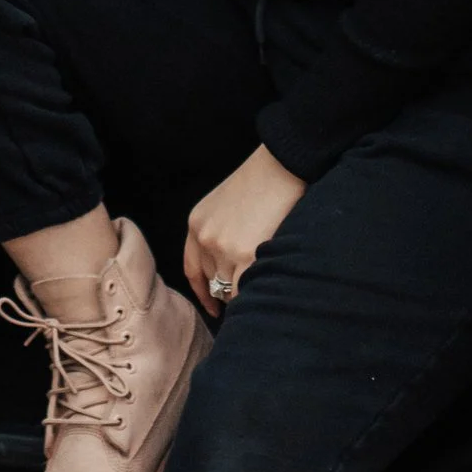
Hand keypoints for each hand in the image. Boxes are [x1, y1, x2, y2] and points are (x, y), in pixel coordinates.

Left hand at [183, 142, 304, 313]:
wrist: (279, 165)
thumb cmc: (262, 181)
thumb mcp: (224, 204)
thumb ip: (220, 232)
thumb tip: (232, 264)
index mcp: (196, 225)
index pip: (192, 270)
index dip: (203, 293)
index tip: (213, 306)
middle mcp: (204, 239)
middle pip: (213, 283)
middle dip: (229, 294)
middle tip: (248, 301)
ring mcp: (223, 248)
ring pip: (230, 290)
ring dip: (245, 295)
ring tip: (263, 296)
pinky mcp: (245, 255)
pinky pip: (245, 289)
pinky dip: (255, 295)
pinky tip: (267, 297)